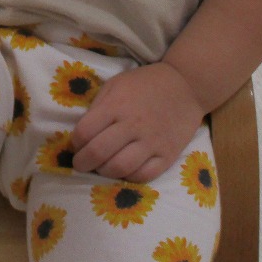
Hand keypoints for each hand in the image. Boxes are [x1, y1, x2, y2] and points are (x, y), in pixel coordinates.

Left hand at [70, 62, 204, 182]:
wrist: (186, 85)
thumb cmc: (145, 83)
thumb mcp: (116, 84)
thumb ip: (98, 106)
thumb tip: (82, 133)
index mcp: (116, 105)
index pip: (84, 132)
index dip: (74, 143)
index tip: (76, 145)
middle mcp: (133, 125)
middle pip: (98, 153)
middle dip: (82, 163)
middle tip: (81, 164)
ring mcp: (152, 142)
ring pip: (120, 168)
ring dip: (104, 172)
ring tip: (101, 168)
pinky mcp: (168, 155)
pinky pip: (144, 175)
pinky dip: (129, 177)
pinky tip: (124, 170)